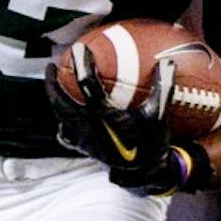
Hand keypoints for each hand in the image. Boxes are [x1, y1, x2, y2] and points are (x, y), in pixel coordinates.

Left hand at [45, 47, 180, 194]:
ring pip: (59, 116)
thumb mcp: (159, 113)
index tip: (80, 48)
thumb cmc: (151, 142)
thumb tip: (168, 62)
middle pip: (60, 101)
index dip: (83, 64)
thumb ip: (163, 87)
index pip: (87, 84)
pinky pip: (65, 134)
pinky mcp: (83, 147)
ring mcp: (82, 138)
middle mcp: (87, 126)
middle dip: (52, 82)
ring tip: (52, 83)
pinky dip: (61, 122)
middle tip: (51, 66)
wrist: (144, 172)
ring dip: (53, 97)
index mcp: (104, 115)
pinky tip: (63, 115)